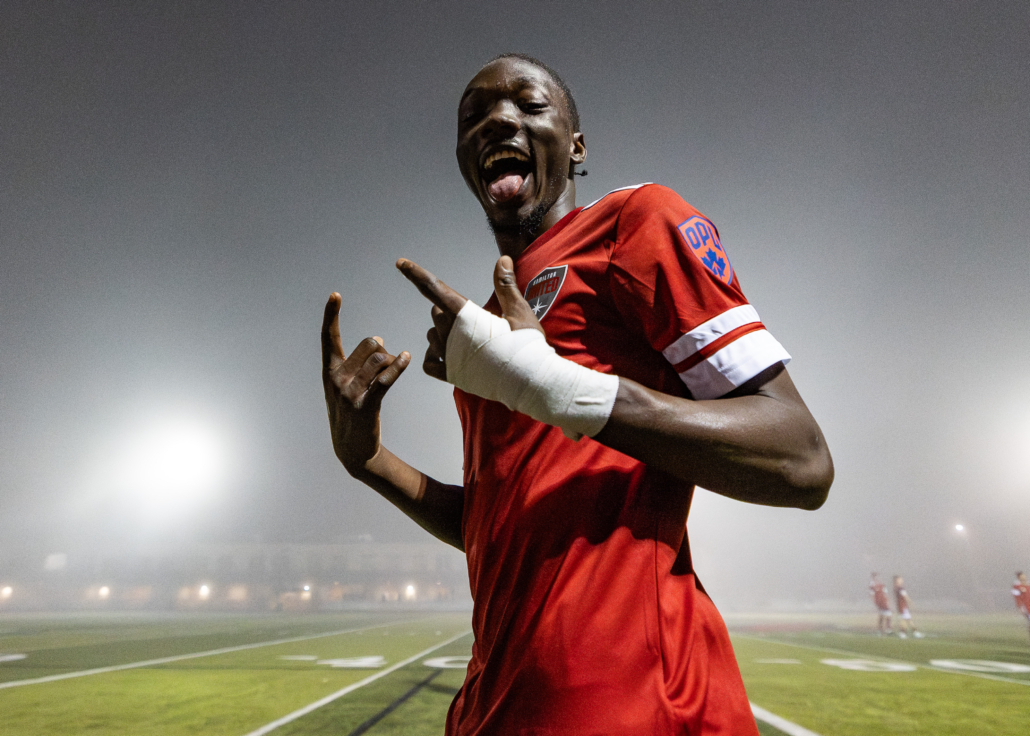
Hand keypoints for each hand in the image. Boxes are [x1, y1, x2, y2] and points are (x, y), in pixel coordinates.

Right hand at [321, 292, 409, 473]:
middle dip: (382, 348)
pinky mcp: (365, 405)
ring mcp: (349, 393)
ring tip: (393, 371)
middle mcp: (335, 379)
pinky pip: (386, 378)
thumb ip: (358, 362)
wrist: (352, 448)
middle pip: (368, 344)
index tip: (335, 295)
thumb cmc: (353, 411)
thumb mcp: (346, 386)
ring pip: (380, 358)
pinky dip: (398, 366)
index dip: (331, 315)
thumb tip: (378, 340)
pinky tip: (406, 357)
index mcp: (329, 371)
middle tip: (386, 361)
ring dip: (392, 362)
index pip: (328, 338)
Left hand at [396, 256, 543, 380]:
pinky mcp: (451, 375)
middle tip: (477, 322)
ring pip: (432, 335)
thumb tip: (503, 259)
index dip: (416, 274)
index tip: (400, 263)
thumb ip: (505, 285)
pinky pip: (429, 362)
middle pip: (436, 313)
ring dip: (444, 333)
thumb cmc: (527, 346)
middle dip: (450, 312)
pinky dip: (436, 356)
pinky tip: (450, 356)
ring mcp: (449, 356)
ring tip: (472, 342)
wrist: (531, 382)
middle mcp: (451, 334)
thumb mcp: (519, 311)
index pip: (435, 288)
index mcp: (466, 315)